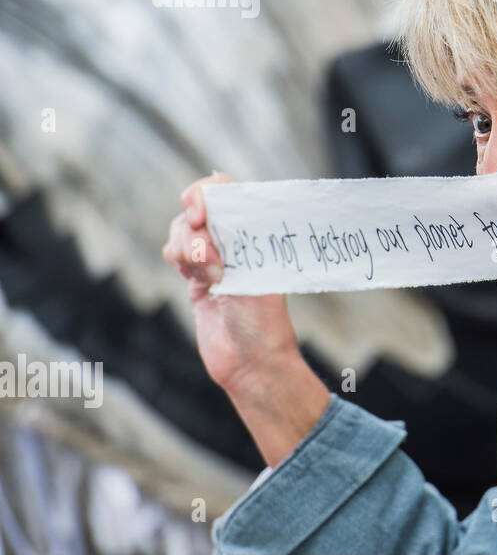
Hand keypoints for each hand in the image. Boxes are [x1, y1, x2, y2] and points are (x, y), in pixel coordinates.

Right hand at [162, 172, 329, 466]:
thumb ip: (232, 241)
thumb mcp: (254, 273)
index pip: (227, 191)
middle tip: (208, 259)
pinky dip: (177, 258)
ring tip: (208, 276)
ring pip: (182, 231)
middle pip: (197, 209)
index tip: (200, 214)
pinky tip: (195, 278)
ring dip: (186, 248)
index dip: (206, 193)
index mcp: (257, 232)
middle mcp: (235, 241)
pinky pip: (174, 253)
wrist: (252, 364)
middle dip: (194, 229)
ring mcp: (213, 259)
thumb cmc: (264, 321)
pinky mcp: (196, 279)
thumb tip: (205, 214)